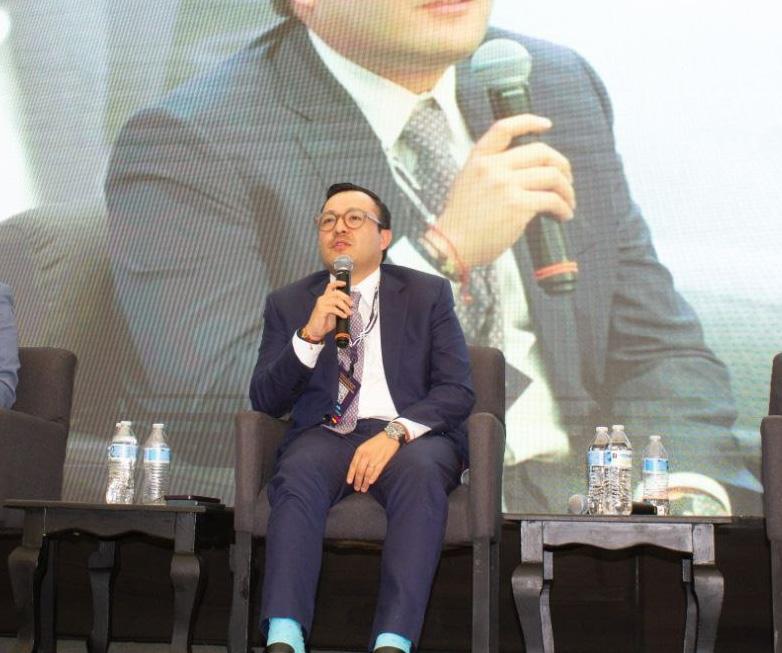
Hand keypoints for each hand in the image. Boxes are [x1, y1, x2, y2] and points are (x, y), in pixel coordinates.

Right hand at [303, 280, 352, 340]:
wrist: (316, 331)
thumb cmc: (324, 322)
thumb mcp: (334, 313)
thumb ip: (340, 307)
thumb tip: (350, 305)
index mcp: (325, 298)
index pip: (330, 286)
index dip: (338, 283)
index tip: (345, 284)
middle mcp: (322, 299)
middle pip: (336, 292)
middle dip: (346, 298)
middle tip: (351, 304)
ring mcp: (321, 304)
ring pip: (336, 300)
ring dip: (345, 307)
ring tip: (348, 312)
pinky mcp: (321, 310)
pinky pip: (334, 308)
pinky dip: (340, 312)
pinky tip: (343, 316)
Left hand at [346, 432, 400, 492]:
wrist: (390, 435)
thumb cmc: (377, 441)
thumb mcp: (365, 445)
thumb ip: (360, 455)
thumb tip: (356, 468)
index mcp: (360, 451)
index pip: (353, 465)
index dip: (350, 475)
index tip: (349, 482)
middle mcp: (366, 455)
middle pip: (360, 471)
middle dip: (357, 481)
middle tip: (356, 488)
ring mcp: (375, 458)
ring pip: (367, 473)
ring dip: (365, 482)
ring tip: (363, 489)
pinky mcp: (383, 461)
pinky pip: (377, 471)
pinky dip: (373, 477)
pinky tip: (371, 482)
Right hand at [435, 114, 575, 267]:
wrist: (451, 246)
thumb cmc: (460, 222)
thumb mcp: (467, 183)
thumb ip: (489, 171)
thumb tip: (523, 173)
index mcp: (479, 159)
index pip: (505, 128)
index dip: (529, 122)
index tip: (546, 125)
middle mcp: (493, 167)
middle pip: (541, 152)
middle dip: (561, 165)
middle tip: (566, 180)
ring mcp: (506, 185)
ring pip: (552, 176)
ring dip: (566, 190)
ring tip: (567, 203)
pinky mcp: (518, 205)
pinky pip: (552, 200)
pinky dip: (563, 208)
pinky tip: (563, 215)